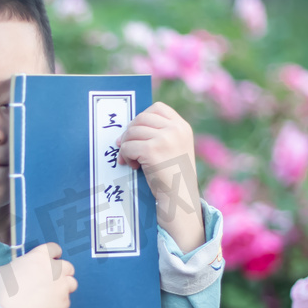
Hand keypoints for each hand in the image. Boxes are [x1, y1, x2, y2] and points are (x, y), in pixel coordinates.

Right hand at [0, 242, 76, 307]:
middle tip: (52, 278)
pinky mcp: (64, 302)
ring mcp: (62, 286)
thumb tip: (18, 272)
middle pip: (67, 266)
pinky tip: (47, 307)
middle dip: (61, 271)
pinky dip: (58, 303)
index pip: (54, 248)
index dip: (53, 254)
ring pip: (71, 283)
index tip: (52, 258)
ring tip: (52, 293)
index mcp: (40, 257)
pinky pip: (65, 300)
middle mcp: (55, 269)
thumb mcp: (3, 270)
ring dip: (64, 286)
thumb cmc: (4, 292)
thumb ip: (16, 267)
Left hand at [116, 102, 205, 252]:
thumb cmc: (173, 177)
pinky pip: (127, 146)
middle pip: (141, 118)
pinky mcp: (152, 150)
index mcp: (182, 127)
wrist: (179, 199)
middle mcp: (176, 129)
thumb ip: (160, 134)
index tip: (137, 133)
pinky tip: (133, 167)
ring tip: (131, 161)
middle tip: (126, 148)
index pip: (157, 108)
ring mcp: (165, 138)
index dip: (142, 119)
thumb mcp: (175, 149)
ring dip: (126, 146)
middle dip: (130, 133)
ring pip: (132, 132)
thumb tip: (130, 128)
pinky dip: (125, 156)